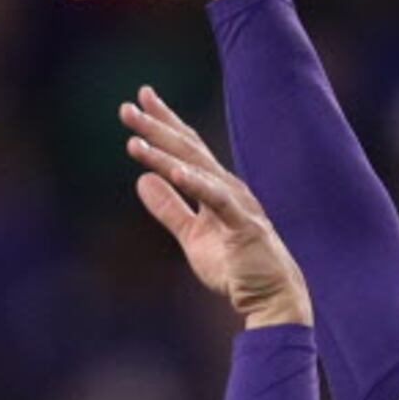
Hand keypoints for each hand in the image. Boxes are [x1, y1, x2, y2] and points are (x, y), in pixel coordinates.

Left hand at [122, 86, 309, 328]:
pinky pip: (217, 200)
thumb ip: (169, 208)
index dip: (163, 123)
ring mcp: (237, 203)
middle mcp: (226, 187)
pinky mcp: (243, 225)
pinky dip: (196, 183)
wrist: (271, 298)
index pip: (186, 148)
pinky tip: (174, 171)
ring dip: (165, 153)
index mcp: (215, 188)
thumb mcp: (192, 236)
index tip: (138, 101)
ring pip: (197, 170)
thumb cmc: (235, 266)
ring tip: (135, 139)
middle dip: (157, 127)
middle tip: (127, 108)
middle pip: (188, 150)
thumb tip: (141, 179)